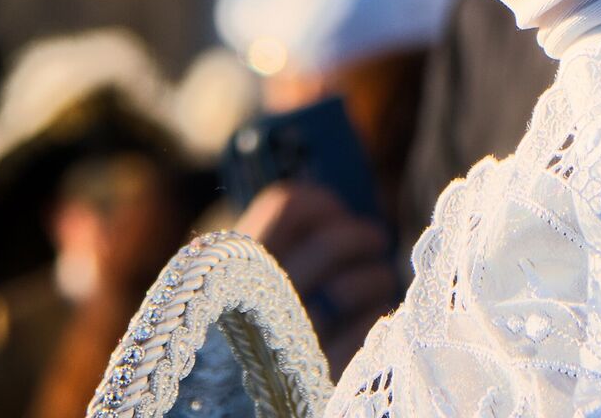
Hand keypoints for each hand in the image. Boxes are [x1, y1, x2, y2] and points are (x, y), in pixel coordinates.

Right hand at [236, 181, 396, 375]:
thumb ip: (280, 246)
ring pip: (351, 287)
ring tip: (376, 282)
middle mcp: (259, 304)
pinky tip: (368, 317)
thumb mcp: (241, 285)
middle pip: (329, 246)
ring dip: (375, 278)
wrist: (224, 404)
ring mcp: (288, 343)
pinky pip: (364, 328)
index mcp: (233, 273)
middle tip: (376, 240)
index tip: (336, 211)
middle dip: (362, 237)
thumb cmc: (244, 333)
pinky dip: (375, 315)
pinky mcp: (316, 377)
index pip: (286, 208)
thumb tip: (335, 209)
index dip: (320, 204)